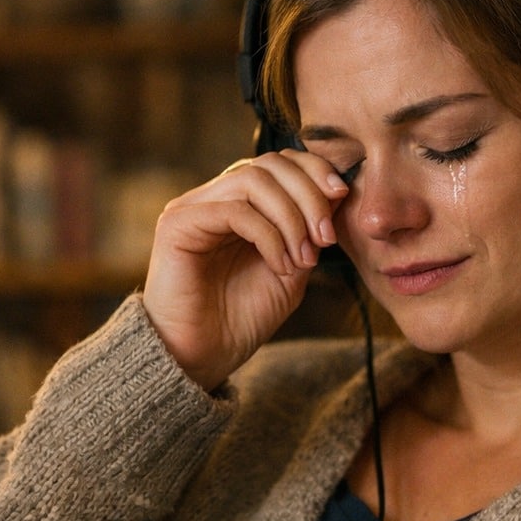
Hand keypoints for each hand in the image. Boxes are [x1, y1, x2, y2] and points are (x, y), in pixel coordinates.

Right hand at [142, 150, 348, 390]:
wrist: (201, 358)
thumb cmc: (241, 319)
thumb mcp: (291, 269)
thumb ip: (308, 231)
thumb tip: (336, 193)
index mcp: (239, 203)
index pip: (278, 162)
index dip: (314, 170)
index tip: (342, 197)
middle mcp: (213, 198)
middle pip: (269, 164)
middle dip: (309, 195)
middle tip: (327, 239)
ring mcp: (192, 208)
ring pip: (253, 180)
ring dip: (291, 217)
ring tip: (304, 258)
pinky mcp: (177, 224)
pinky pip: (235, 210)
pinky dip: (268, 235)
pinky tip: (281, 265)